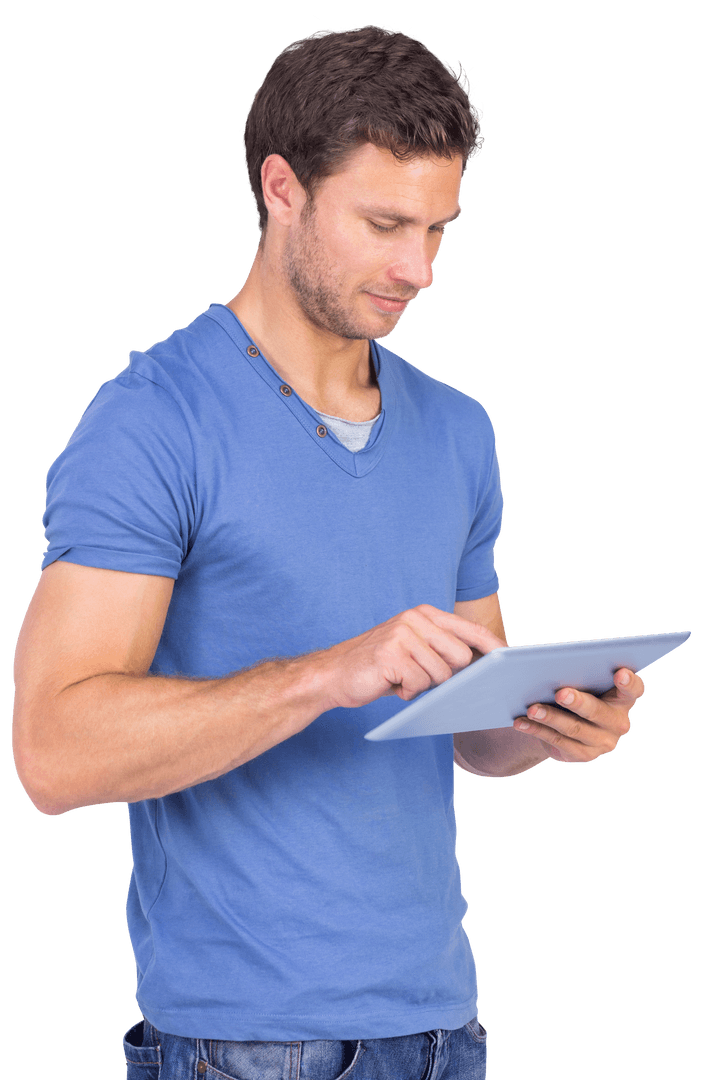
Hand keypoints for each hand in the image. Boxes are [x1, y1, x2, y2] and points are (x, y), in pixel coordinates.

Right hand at [318, 604, 505, 710]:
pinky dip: (407, 692)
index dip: (493, 647)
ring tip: (401, 678)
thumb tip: (483, 665)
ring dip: (423, 686)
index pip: (470, 630)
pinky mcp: (391, 654)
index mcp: (425, 614)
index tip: (510, 659)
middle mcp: (416, 619)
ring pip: (441, 675)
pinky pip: (419, 684)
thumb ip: (443, 649)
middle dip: (446, 676)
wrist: (334, 673)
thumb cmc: (380, 665)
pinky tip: (391, 684)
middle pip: (461, 657)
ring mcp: (403, 635)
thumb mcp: (414, 648)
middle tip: (419, 675)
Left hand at [512, 668, 644, 762]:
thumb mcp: (579, 678)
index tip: (619, 673)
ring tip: (532, 708)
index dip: (629, 682)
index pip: (634, 689)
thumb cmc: (575, 688)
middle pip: (599, 712)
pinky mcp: (583, 754)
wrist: (564, 721)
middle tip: (560, 693)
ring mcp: (602, 741)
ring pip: (575, 729)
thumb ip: (574, 668)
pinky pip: (559, 742)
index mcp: (622, 697)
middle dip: (579, 702)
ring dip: (551, 717)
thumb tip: (540, 657)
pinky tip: (521, 722)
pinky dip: (537, 731)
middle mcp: (618, 722)